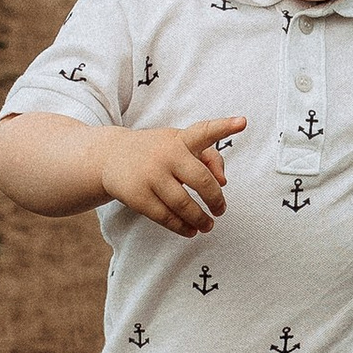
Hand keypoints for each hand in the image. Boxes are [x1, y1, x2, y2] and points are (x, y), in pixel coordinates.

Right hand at [98, 115, 244, 234]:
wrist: (110, 156)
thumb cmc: (157, 151)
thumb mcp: (180, 143)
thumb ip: (210, 156)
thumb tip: (224, 182)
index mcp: (181, 139)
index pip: (204, 132)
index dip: (224, 127)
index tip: (242, 122)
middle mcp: (167, 154)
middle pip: (201, 181)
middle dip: (215, 200)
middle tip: (220, 210)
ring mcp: (151, 175)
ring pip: (184, 204)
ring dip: (200, 219)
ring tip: (208, 225)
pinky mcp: (138, 196)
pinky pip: (165, 217)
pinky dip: (181, 227)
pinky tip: (190, 230)